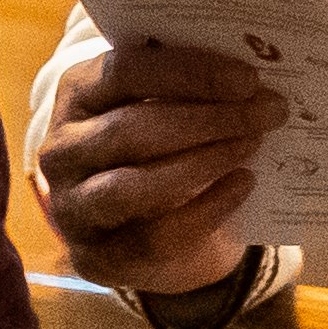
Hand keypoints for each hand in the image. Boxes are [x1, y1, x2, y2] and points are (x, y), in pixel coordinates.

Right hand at [37, 41, 286, 300]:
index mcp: (77, 94)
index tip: (247, 78)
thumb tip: (252, 77)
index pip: (123, 71)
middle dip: (207, 119)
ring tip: (252, 144)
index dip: (187, 72)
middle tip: (266, 111)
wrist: (155, 230)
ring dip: (203, 162)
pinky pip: (153, 236)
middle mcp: (61, 150)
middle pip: (129, 129)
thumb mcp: (170, 106)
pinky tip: (242, 184)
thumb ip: (194, 84)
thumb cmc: (165, 146)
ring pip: (133, 186)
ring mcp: (72, 207)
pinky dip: (206, 210)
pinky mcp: (96, 257)